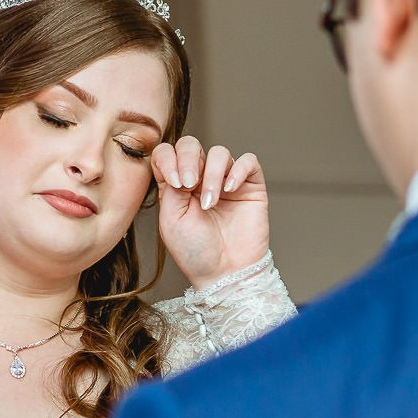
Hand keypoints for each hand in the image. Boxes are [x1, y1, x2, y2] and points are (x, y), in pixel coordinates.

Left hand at [150, 134, 268, 287]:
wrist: (224, 272)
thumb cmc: (195, 252)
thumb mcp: (171, 219)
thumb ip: (171, 188)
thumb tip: (180, 164)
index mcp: (176, 185)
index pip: (167, 153)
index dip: (168, 159)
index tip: (174, 182)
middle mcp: (201, 179)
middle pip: (191, 145)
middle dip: (189, 159)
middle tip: (190, 185)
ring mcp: (226, 180)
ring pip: (220, 152)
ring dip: (213, 174)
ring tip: (211, 202)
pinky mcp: (250, 186)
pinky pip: (248, 161)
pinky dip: (238, 170)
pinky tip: (230, 189)